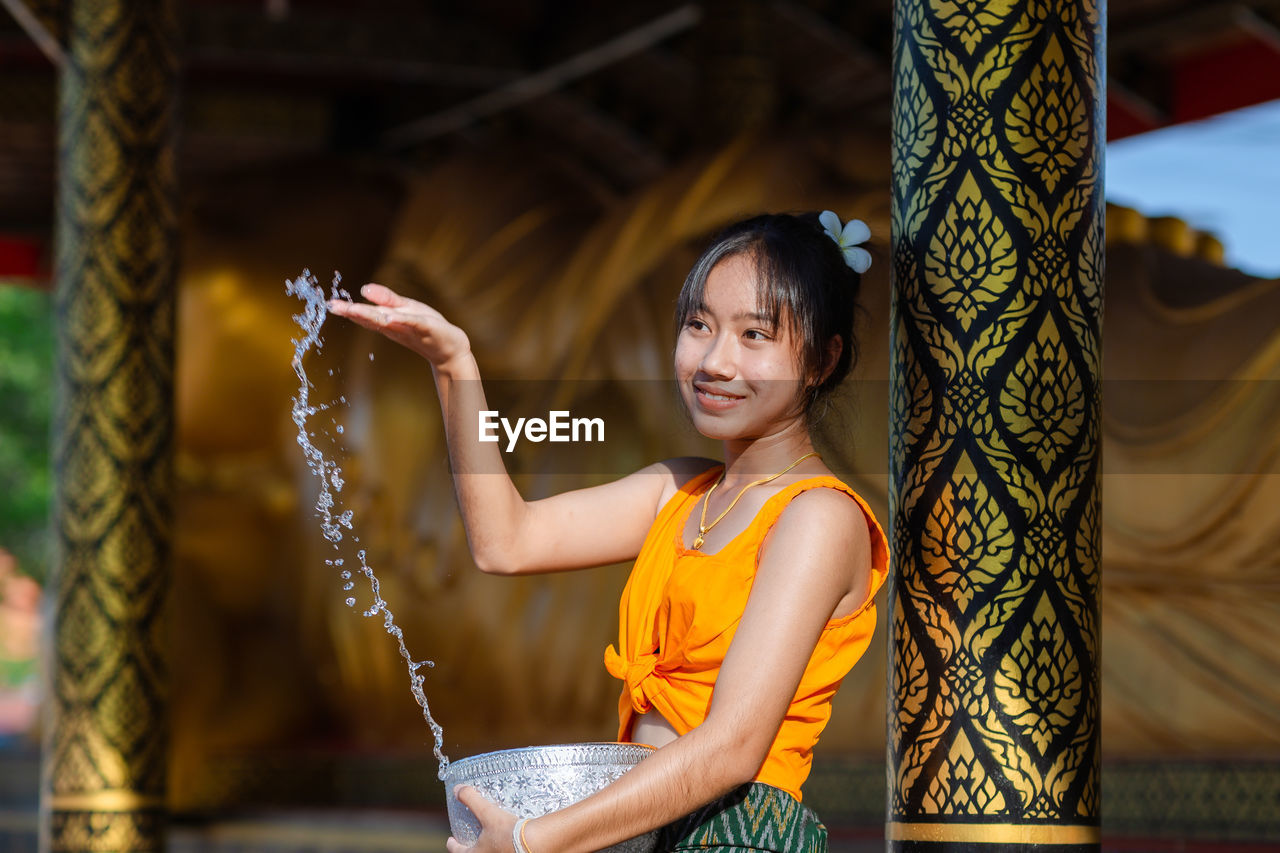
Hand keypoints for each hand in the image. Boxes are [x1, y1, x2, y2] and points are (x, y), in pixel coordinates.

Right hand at [327, 283, 470, 371]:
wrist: (450, 348)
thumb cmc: (427, 328)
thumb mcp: (406, 308)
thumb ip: (386, 299)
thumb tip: (363, 289)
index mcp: (388, 321)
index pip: (365, 314)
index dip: (348, 310)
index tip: (330, 304)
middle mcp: (396, 327)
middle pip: (372, 318)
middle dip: (354, 313)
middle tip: (335, 308)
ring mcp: (410, 328)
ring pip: (389, 321)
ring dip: (372, 316)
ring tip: (355, 310)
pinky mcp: (427, 328)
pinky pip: (413, 323)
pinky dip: (401, 320)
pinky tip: (389, 318)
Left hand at [445, 786, 518, 852]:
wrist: (535, 843)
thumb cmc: (508, 832)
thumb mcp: (487, 813)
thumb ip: (471, 800)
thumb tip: (457, 790)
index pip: (458, 852)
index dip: (453, 845)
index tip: (450, 840)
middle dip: (469, 848)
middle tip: (469, 840)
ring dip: (485, 848)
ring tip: (488, 837)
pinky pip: (502, 851)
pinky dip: (500, 847)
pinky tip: (507, 838)